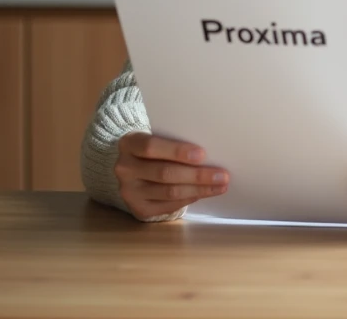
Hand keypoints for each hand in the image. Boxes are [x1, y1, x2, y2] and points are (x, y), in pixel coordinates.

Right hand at [114, 132, 228, 220]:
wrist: (130, 167)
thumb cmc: (154, 149)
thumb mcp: (157, 137)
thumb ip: (175, 141)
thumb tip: (211, 151)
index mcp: (129, 144)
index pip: (151, 147)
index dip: (177, 151)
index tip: (202, 154)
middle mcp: (124, 169)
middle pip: (165, 173)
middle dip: (197, 175)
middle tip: (222, 175)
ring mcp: (129, 191)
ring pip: (169, 192)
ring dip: (199, 189)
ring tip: (220, 186)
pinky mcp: (138, 208)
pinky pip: (168, 205)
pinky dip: (189, 199)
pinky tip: (203, 193)